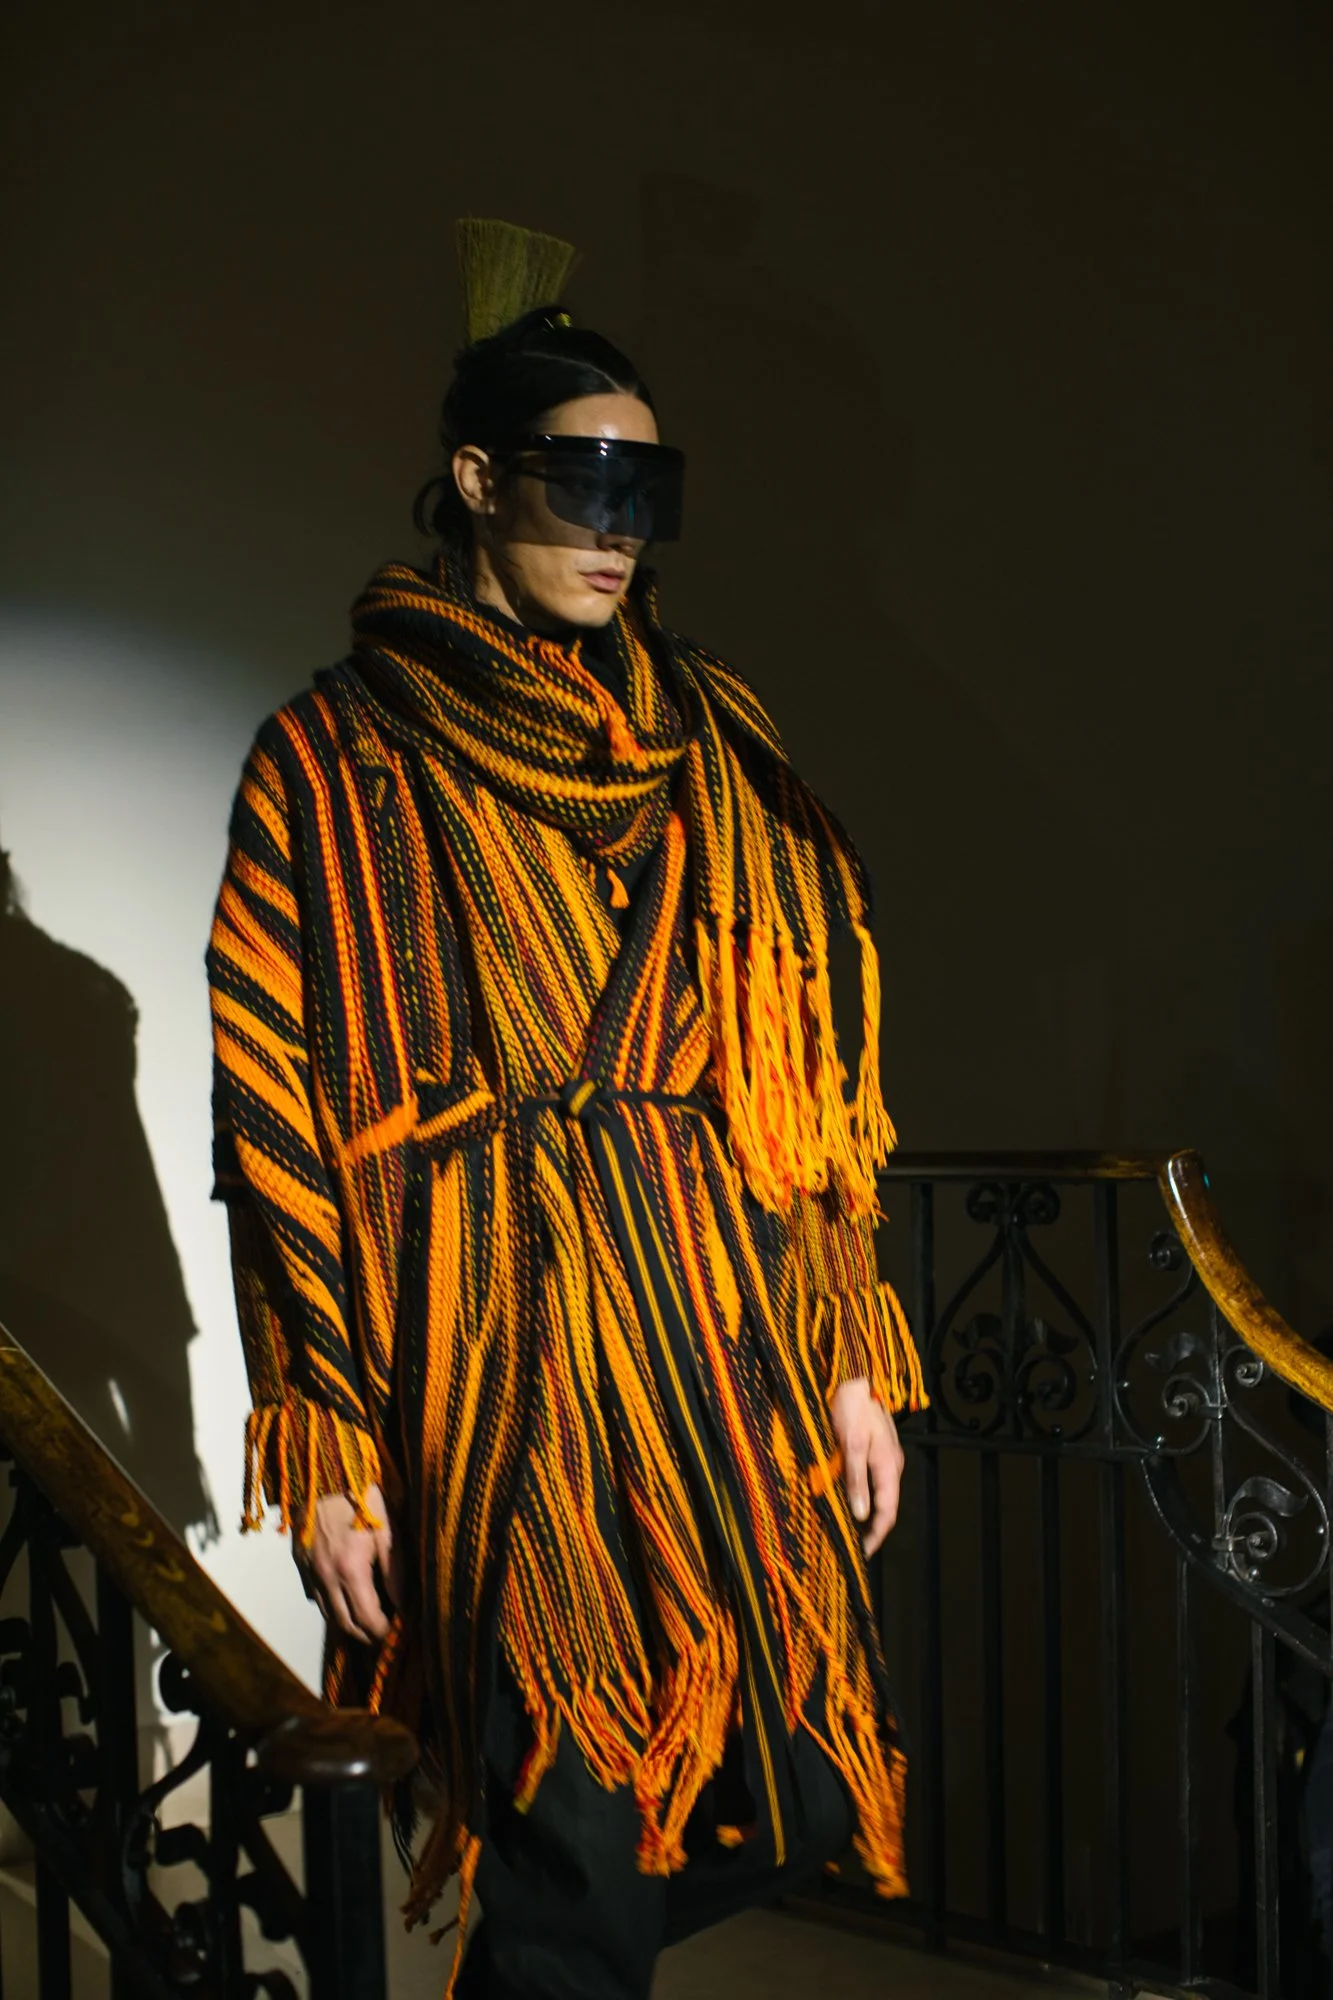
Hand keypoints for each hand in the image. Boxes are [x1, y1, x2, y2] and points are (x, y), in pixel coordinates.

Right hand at [298, 1483, 400, 1642]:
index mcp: (350, 1570)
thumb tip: (404, 1605)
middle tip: (384, 1633)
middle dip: (366, 1635)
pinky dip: (330, 1603)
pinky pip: (313, 1594)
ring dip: (347, 1622)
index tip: (397, 1632)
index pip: (367, 1619)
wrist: (325, 1471)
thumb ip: (396, 1572)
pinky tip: (344, 1594)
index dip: (384, 1632)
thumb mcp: (388, 1531)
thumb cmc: (363, 1497)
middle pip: (344, 1625)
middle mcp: (325, 1577)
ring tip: (367, 1618)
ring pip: (326, 1613)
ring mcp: (307, 1570)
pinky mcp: (298, 1561)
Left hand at [830, 1379, 903, 1557]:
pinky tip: (846, 1496)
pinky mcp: (874, 1447)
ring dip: (864, 1510)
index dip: (877, 1535)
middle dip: (871, 1528)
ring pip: (877, 1492)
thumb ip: (856, 1480)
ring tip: (846, 1526)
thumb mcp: (852, 1445)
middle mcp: (891, 1464)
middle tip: (852, 1545)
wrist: (855, 1376)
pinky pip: (870, 1478)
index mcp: (889, 1467)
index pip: (888, 1512)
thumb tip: (861, 1516)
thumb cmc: (853, 1408)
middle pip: (885, 1505)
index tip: (863, 1553)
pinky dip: (860, 1492)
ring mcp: (884, 1455)